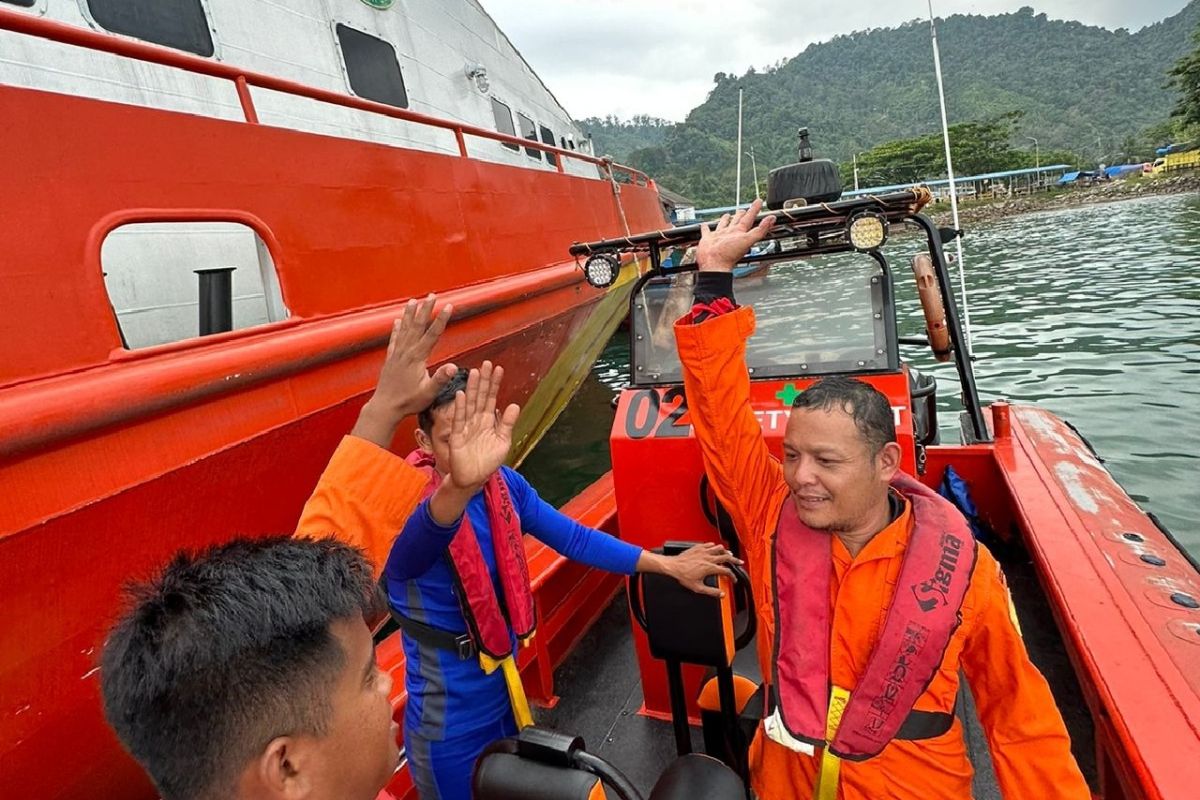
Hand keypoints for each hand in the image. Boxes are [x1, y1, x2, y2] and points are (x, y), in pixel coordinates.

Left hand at [352, 295, 455, 447]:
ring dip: (410, 314)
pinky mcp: (390, 359)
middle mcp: (406, 352)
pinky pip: (394, 339)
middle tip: (432, 295)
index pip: (432, 334)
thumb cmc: (407, 402)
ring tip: (414, 301)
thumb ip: (440, 379)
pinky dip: (397, 328)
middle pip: (418, 326)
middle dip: (426, 310)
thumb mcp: (428, 393)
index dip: (441, 319)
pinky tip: (397, 320)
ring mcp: (397, 354)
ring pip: (405, 329)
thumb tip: (454, 367)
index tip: (449, 306)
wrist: (384, 407)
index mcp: (417, 358)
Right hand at [446, 361, 520, 490]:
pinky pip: (459, 420)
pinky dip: (460, 408)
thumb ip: (508, 424)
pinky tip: (461, 394)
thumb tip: (515, 404)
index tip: (498, 369)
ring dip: (471, 389)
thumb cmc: (488, 461)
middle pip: (480, 397)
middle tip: (486, 363)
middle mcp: (477, 420)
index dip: (495, 384)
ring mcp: (466, 426)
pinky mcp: (457, 436)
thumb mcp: (503, 441)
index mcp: (488, 421)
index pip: (492, 398)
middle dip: (483, 381)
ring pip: (470, 404)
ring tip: (474, 373)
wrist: (473, 478)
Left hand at [641, 542, 741, 597]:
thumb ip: (711, 592)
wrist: (673, 566)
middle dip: (735, 561)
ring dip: (725, 552)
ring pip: (719, 548)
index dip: (732, 576)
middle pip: (727, 557)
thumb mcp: (698, 588)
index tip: (733, 579)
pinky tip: (715, 549)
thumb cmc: (683, 576)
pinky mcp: (698, 547)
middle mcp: (708, 558)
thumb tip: (721, 594)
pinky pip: (710, 544)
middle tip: (739, 563)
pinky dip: (715, 546)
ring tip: (729, 555)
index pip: (726, 571)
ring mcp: (703, 551)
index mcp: (710, 568)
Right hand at [696, 197, 775, 272]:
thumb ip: (761, 229)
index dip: (755, 209)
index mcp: (740, 233)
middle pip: (737, 221)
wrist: (714, 263)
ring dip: (726, 219)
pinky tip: (705, 224)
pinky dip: (706, 227)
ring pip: (724, 224)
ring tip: (728, 214)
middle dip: (741, 214)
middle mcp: (731, 234)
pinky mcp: (709, 239)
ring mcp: (720, 236)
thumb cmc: (729, 254)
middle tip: (743, 209)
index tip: (759, 201)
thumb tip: (772, 219)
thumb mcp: (748, 239)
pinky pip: (707, 231)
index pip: (749, 218)